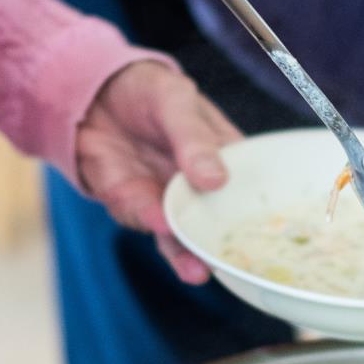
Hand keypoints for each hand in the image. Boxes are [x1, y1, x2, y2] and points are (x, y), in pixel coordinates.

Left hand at [76, 62, 240, 283]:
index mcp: (225, 161)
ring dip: (186, 254)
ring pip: (180, 235)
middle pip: (216, 226)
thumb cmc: (148, 93)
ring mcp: (166, 200)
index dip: (261, 217)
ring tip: (197, 271)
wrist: (93, 94)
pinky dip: (150, 222)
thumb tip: (216, 179)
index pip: (249, 193)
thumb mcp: (175, 102)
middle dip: (222, 251)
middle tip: (231, 267)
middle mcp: (199, 190)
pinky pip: (141, 216)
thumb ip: (194, 139)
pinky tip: (160, 225)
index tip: (270, 237)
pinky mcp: (131, 203)